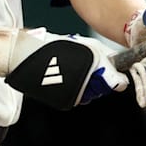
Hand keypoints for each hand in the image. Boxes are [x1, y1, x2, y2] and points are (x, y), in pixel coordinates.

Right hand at [0, 27, 128, 110]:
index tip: (116, 75)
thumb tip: (118, 67)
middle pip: (104, 89)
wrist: (27, 56)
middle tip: (90, 67)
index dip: (116, 78)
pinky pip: (77, 97)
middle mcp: (88, 85)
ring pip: (91, 94)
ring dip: (88, 84)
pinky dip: (75, 89)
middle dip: (100, 79)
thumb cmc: (53, 46)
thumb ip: (106, 56)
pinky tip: (67, 77)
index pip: (117, 83)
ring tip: (75, 70)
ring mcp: (76, 95)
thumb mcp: (86, 44)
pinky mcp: (65, 101)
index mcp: (96, 68)